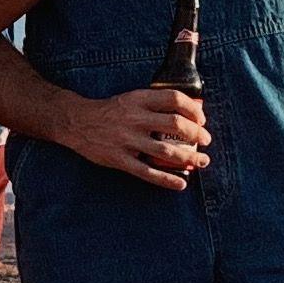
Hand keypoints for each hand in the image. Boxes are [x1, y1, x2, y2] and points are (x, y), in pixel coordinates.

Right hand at [71, 82, 209, 187]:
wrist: (77, 122)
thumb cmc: (109, 111)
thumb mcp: (130, 98)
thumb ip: (153, 104)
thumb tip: (186, 114)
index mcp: (139, 100)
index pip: (174, 99)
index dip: (193, 109)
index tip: (201, 119)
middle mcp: (135, 118)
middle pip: (175, 124)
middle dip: (197, 134)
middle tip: (206, 141)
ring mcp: (127, 140)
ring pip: (166, 151)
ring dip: (190, 158)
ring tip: (202, 161)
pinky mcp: (120, 159)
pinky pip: (148, 173)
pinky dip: (167, 179)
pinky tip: (181, 184)